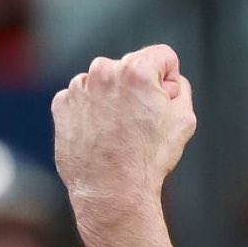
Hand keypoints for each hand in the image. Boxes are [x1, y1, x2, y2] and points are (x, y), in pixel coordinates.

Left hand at [52, 44, 196, 224]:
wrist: (112, 190)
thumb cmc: (149, 157)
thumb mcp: (185, 119)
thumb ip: (181, 88)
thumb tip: (168, 81)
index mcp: (136, 69)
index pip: (163, 56)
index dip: (170, 81)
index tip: (164, 102)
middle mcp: (103, 70)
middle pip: (132, 68)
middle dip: (140, 89)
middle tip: (142, 123)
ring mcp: (79, 87)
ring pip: (106, 83)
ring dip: (115, 99)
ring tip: (120, 133)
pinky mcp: (62, 104)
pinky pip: (84, 98)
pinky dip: (93, 112)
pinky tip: (102, 135)